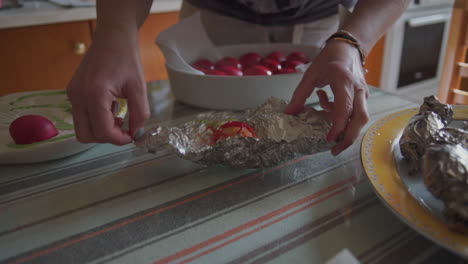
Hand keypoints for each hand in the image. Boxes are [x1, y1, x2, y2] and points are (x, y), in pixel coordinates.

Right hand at [67, 27, 149, 144]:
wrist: (112, 37)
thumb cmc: (126, 58)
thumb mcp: (138, 87)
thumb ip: (140, 114)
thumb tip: (136, 133)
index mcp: (94, 95)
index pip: (102, 132)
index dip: (119, 139)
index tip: (131, 136)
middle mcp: (78, 96)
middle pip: (86, 135)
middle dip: (107, 137)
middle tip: (124, 129)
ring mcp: (72, 94)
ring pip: (81, 128)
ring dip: (100, 130)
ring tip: (118, 117)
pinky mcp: (72, 92)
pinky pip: (81, 116)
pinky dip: (95, 119)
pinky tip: (110, 108)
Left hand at [285, 40, 368, 154]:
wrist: (348, 47)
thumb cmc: (329, 58)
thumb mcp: (310, 74)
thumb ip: (300, 95)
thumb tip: (289, 114)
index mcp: (343, 82)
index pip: (345, 109)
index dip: (338, 127)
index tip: (328, 139)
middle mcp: (357, 89)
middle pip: (360, 119)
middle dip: (348, 138)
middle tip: (334, 150)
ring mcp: (363, 94)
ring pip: (360, 118)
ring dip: (345, 129)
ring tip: (329, 136)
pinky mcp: (362, 97)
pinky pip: (355, 113)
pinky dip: (341, 117)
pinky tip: (325, 106)